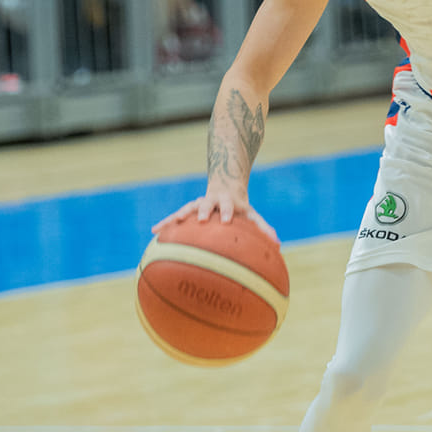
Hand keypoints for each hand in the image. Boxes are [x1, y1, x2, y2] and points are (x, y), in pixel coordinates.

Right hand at [152, 190, 275, 238]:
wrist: (225, 186)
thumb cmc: (240, 207)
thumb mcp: (252, 215)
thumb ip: (263, 228)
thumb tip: (277, 245)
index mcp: (228, 203)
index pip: (229, 206)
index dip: (228, 211)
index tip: (227, 219)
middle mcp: (211, 201)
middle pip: (206, 204)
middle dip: (203, 210)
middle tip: (201, 219)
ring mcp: (198, 205)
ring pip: (186, 209)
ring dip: (177, 217)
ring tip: (165, 227)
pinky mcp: (187, 210)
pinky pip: (174, 217)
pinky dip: (165, 223)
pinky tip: (153, 232)